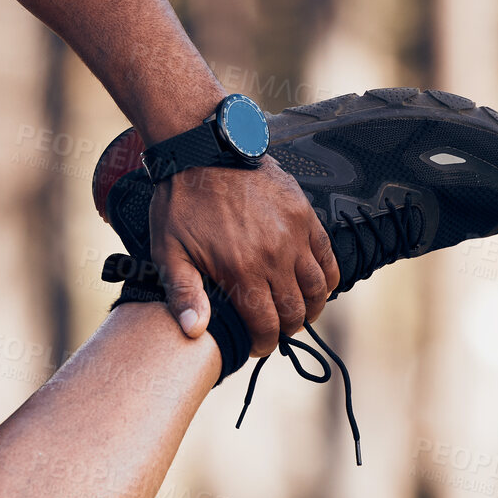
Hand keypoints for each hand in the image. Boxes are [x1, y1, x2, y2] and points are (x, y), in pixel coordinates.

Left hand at [148, 157, 339, 356]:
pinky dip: (327, 277)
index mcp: (241, 271)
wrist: (202, 151)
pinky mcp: (305, 214)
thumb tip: (194, 332)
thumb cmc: (180, 203)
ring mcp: (294, 234)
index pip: (266, 325)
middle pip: (294, 310)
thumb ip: (184, 294)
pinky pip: (327, 255)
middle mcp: (274, 256)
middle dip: (287, 329)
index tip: (257, 346)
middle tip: (277, 331)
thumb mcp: (169, 252)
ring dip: (311, 307)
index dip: (264, 343)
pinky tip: (318, 286)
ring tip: (299, 313)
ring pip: (317, 287)